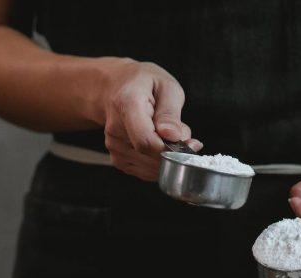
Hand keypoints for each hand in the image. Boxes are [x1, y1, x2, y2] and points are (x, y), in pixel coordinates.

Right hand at [101, 60, 201, 180]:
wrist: (117, 87)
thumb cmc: (144, 84)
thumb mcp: (166, 86)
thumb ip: (170, 113)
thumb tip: (172, 136)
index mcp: (126, 105)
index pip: (145, 141)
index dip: (169, 148)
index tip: (186, 142)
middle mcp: (115, 129)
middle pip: (149, 156)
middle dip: (173, 152)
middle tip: (182, 133)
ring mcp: (114, 146)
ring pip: (150, 167)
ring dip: (167, 157)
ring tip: (168, 134)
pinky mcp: (117, 158)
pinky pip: (145, 171)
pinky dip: (158, 162)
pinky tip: (159, 144)